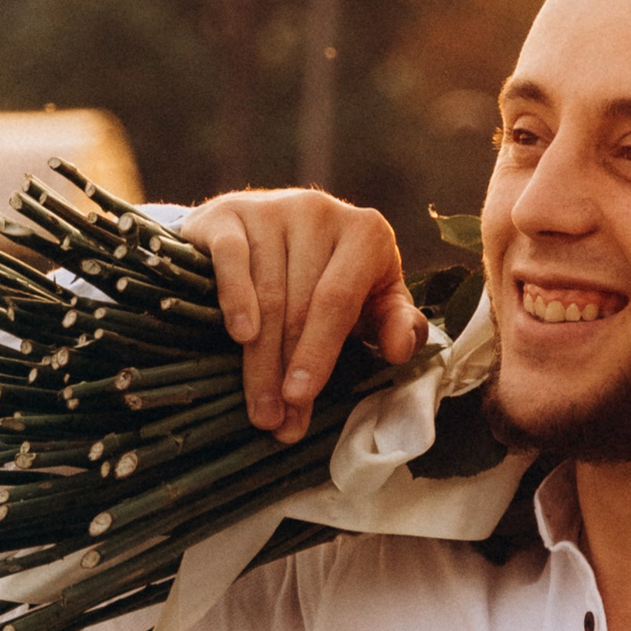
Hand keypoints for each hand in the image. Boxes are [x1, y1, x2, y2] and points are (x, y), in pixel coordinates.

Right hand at [183, 190, 429, 443]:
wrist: (268, 229)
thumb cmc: (332, 275)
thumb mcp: (373, 297)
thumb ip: (396, 322)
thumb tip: (401, 349)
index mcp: (367, 232)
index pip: (340, 301)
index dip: (320, 352)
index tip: (301, 398)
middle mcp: (321, 212)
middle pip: (299, 304)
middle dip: (286, 369)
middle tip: (276, 421)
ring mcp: (273, 208)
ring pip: (266, 292)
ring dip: (258, 357)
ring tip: (258, 407)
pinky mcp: (229, 213)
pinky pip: (231, 259)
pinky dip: (234, 299)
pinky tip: (238, 335)